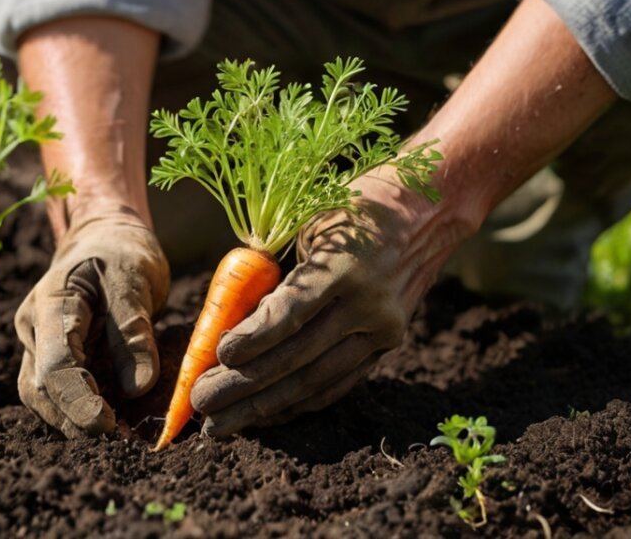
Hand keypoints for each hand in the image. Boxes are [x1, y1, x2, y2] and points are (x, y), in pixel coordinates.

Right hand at [15, 198, 169, 437]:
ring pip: (45, 398)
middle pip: (40, 389)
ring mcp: (39, 346)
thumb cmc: (119, 252)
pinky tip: (118, 424)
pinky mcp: (55, 359)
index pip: (54, 363)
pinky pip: (61, 394)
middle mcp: (35, 330)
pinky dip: (85, 413)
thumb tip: (139, 386)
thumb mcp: (134, 278)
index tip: (108, 425)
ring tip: (122, 437)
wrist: (103, 238)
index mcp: (49, 303)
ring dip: (77, 423)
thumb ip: (134, 330)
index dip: (77, 400)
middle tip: (121, 440)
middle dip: (75, 420)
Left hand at [191, 170, 460, 435]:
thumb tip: (230, 324)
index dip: (252, 339)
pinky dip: (299, 402)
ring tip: (222, 423)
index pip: (291, 313)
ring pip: (316, 380)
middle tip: (201, 403)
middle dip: (244, 386)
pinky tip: (265, 415)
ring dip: (264, 406)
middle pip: (298, 357)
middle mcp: (369, 304)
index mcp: (346, 266)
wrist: (429, 208)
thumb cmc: (353, 206)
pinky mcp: (388, 344)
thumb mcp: (309, 225)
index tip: (216, 356)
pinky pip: (338, 383)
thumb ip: (275, 276)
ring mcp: (383, 329)